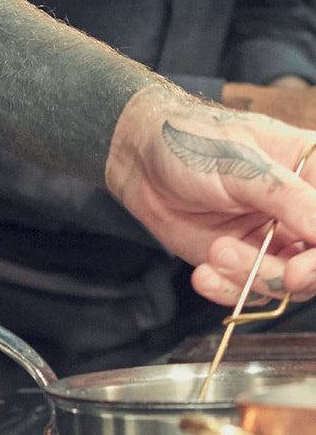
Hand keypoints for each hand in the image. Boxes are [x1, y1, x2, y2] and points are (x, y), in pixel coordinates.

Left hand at [106, 85, 315, 305]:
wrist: (137, 157)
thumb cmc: (191, 141)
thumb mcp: (240, 162)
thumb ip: (287, 197)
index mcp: (315, 172)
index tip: (308, 263)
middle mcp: (304, 211)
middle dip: (303, 274)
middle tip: (286, 274)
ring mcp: (277, 239)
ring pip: (291, 283)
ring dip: (254, 277)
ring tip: (216, 253)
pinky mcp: (244, 260)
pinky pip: (251, 293)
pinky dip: (229, 290)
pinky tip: (205, 274)